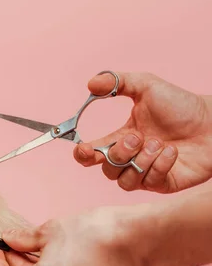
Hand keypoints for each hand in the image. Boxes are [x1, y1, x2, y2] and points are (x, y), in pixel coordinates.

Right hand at [74, 72, 211, 192]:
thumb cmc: (182, 105)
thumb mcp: (147, 86)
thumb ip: (116, 81)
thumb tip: (90, 83)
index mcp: (121, 138)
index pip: (92, 154)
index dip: (83, 155)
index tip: (84, 148)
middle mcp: (130, 159)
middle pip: (106, 169)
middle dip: (119, 153)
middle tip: (138, 137)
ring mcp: (145, 173)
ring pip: (124, 180)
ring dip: (139, 161)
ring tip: (159, 144)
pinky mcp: (163, 184)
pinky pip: (148, 182)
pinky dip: (159, 166)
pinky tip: (172, 152)